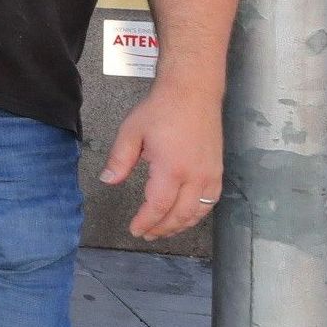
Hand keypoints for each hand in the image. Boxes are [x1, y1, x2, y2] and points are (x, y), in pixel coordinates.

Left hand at [100, 83, 224, 240]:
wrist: (193, 92)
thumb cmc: (161, 109)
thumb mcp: (131, 131)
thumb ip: (120, 159)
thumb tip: (108, 181)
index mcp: (171, 168)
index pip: (157, 206)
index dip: (145, 222)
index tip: (135, 230)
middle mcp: (195, 176)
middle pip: (179, 215)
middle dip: (162, 229)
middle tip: (146, 234)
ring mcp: (210, 175)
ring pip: (197, 212)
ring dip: (180, 225)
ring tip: (163, 230)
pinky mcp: (218, 171)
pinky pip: (210, 202)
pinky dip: (197, 214)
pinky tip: (186, 216)